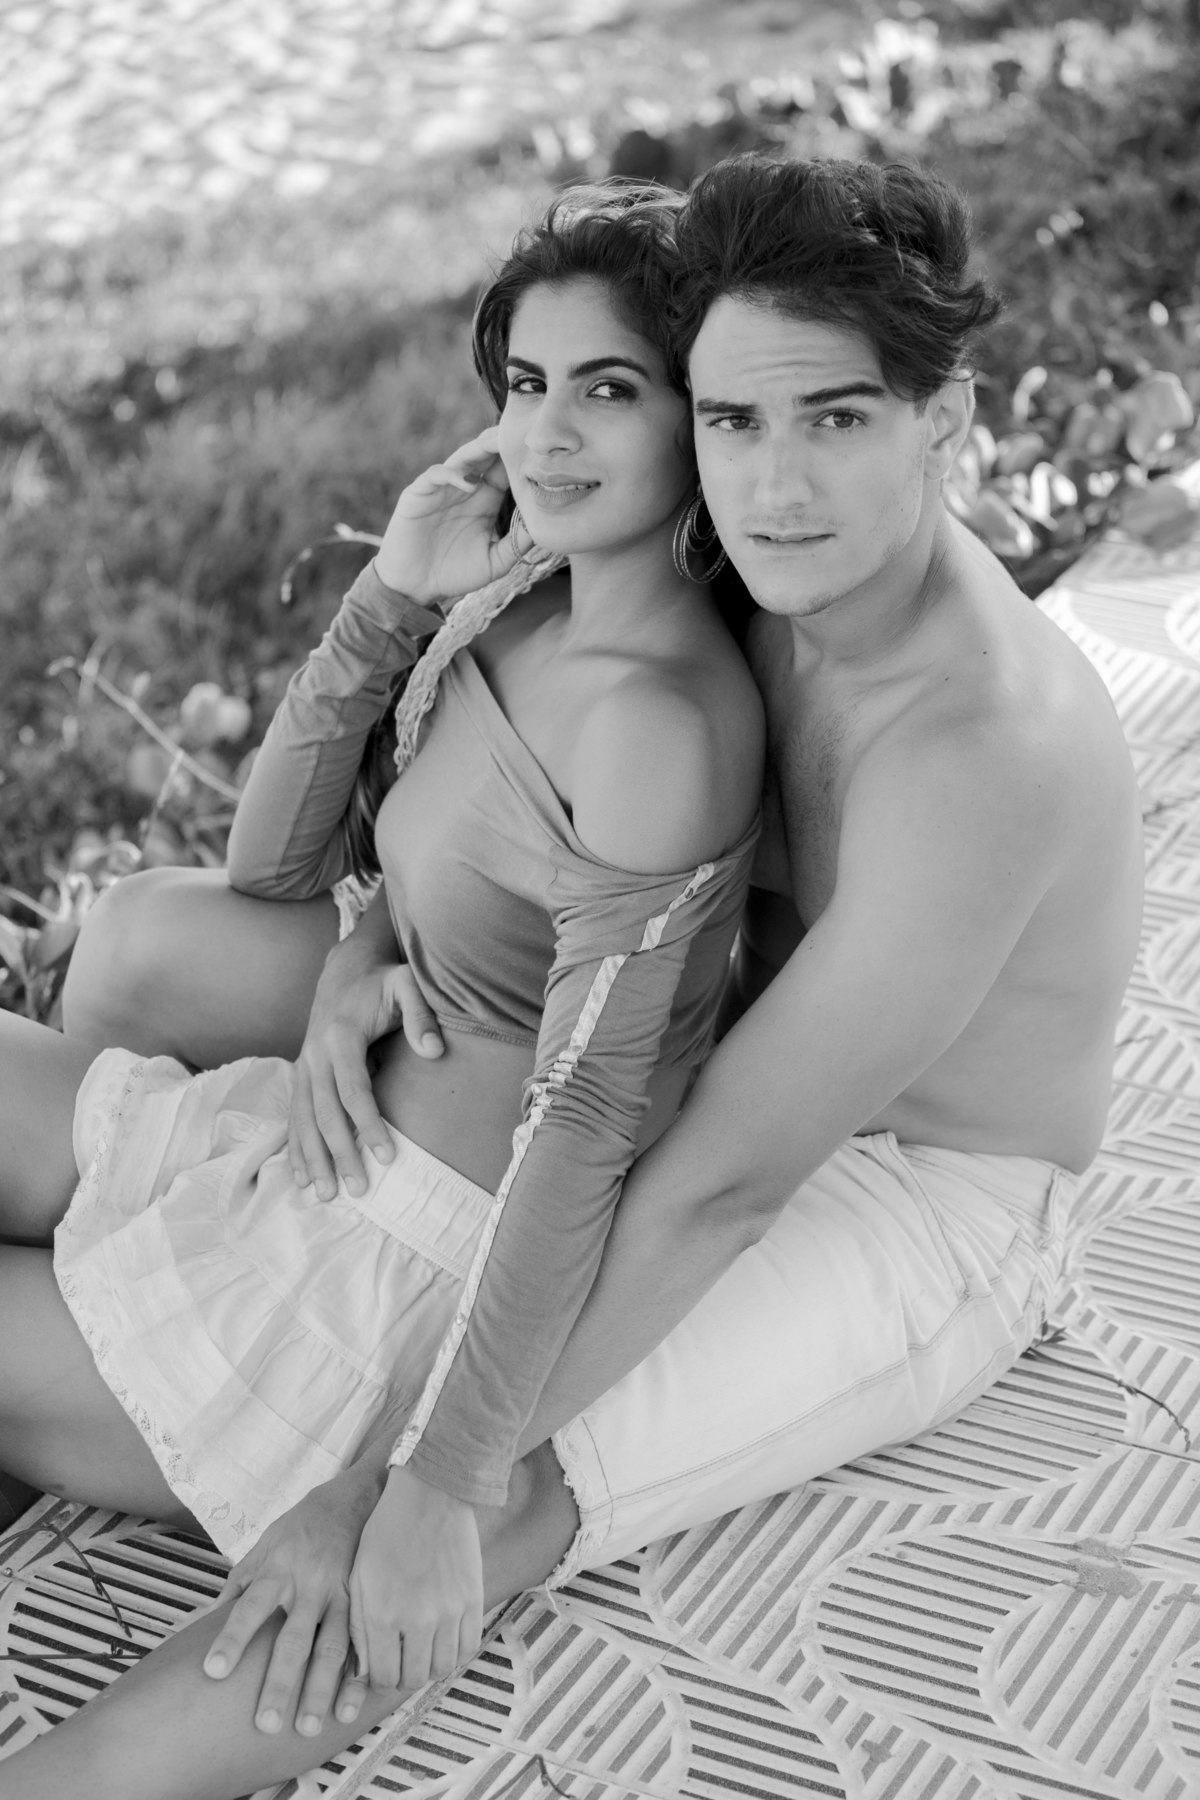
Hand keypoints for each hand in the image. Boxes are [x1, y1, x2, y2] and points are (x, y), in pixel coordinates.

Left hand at [202, 1465, 380, 1737]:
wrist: (356, 1499)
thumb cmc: (301, 1528)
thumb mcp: (265, 1545)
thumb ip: (239, 1583)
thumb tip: (202, 1619)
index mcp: (278, 1570)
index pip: (250, 1608)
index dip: (232, 1638)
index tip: (213, 1671)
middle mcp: (309, 1585)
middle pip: (292, 1639)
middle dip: (279, 1682)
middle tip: (264, 1723)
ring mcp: (341, 1595)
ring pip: (331, 1647)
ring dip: (319, 1690)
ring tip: (308, 1728)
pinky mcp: (365, 1604)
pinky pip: (362, 1645)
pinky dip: (358, 1678)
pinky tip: (350, 1708)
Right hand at [289, 942, 444, 1201]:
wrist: (345, 969)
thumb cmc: (383, 981)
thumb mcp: (406, 985)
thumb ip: (422, 1015)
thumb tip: (435, 1050)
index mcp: (340, 1035)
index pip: (354, 1089)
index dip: (369, 1125)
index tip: (388, 1157)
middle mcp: (315, 1053)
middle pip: (325, 1112)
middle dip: (340, 1153)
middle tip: (359, 1189)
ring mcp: (304, 1065)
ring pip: (303, 1119)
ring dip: (313, 1158)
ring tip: (325, 1194)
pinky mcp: (301, 1074)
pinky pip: (294, 1116)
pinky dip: (295, 1147)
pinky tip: (300, 1177)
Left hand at [339, 1463, 482, 1711]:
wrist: (429, 1494)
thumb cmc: (386, 1532)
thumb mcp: (359, 1577)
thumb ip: (359, 1627)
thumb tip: (365, 1671)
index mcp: (382, 1613)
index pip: (383, 1676)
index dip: (379, 1678)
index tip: (380, 1666)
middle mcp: (417, 1619)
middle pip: (413, 1678)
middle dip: (403, 1676)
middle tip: (401, 1660)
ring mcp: (449, 1611)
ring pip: (442, 1668)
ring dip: (429, 1667)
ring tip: (422, 1651)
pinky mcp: (473, 1599)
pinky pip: (468, 1647)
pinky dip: (455, 1653)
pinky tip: (444, 1640)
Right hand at [374, 426, 526, 605]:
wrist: (415, 586)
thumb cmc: (454, 573)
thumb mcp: (494, 561)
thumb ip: (517, 545)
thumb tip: (544, 527)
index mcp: (485, 499)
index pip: (505, 470)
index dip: (520, 459)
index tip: (543, 454)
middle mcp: (465, 488)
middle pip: (486, 455)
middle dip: (503, 442)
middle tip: (525, 433)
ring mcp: (442, 488)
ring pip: (463, 457)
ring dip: (480, 447)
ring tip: (499, 442)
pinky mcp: (419, 493)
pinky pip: (436, 474)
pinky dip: (453, 474)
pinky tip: (470, 483)